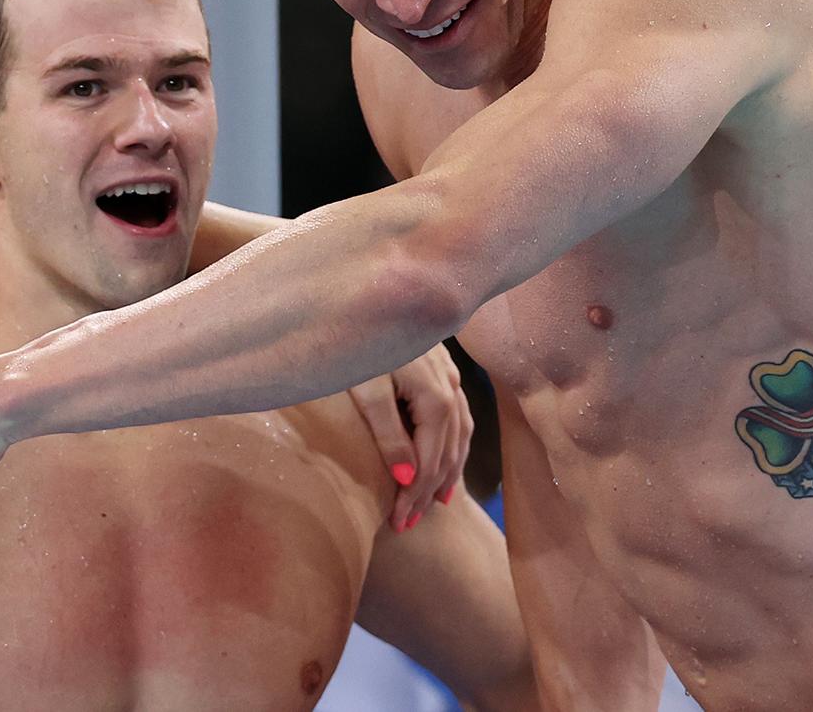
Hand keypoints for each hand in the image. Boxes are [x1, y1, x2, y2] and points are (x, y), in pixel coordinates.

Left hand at [346, 345, 471, 532]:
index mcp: (435, 397)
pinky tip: (445, 454)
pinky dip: (452, 442)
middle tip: (407, 525)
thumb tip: (404, 481)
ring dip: (445, 471)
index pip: (428, 461)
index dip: (414, 495)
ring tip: (432, 503)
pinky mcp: (440, 365)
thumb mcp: (365, 388)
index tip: (398, 524)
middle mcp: (451, 387)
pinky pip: (457, 414)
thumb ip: (387, 433)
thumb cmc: (354, 337)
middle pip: (446, 452)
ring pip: (458, 434)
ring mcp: (449, 375)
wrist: (368, 287)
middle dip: (427, 491)